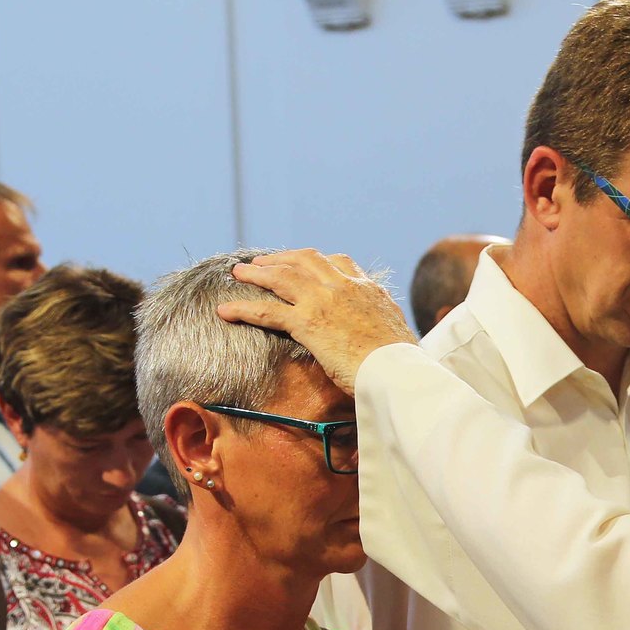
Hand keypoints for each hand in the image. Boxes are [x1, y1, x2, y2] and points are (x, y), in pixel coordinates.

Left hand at [216, 251, 418, 394]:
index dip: (317, 260)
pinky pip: (267, 311)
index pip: (340, 262)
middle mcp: (344, 287)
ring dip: (256, 273)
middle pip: (304, 261)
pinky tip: (225, 310)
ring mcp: (323, 301)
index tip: (304, 263)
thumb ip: (386, 327)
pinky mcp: (307, 323)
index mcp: (368, 289)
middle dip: (281, 259)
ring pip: (282, 277)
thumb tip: (389, 337)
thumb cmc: (404, 364)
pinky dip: (243, 308)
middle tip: (262, 262)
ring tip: (238, 273)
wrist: (399, 371)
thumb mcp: (399, 336)